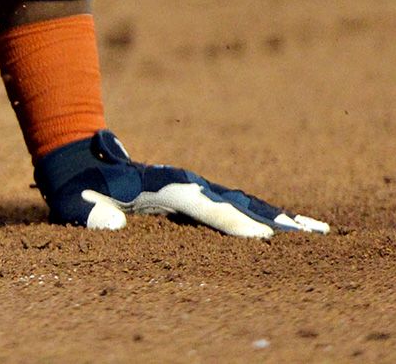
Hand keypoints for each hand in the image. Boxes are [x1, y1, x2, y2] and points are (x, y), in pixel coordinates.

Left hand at [34, 130, 329, 238]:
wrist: (77, 155)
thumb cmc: (79, 188)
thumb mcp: (79, 205)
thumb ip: (92, 217)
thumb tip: (111, 226)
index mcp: (165, 188)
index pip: (208, 208)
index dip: (236, 223)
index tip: (268, 239)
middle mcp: (187, 184)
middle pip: (239, 203)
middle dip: (276, 220)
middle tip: (318, 233)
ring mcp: (192, 187)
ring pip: (242, 203)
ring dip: (278, 218)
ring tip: (317, 231)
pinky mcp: (192, 193)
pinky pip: (233, 206)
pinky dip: (261, 216)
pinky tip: (284, 228)